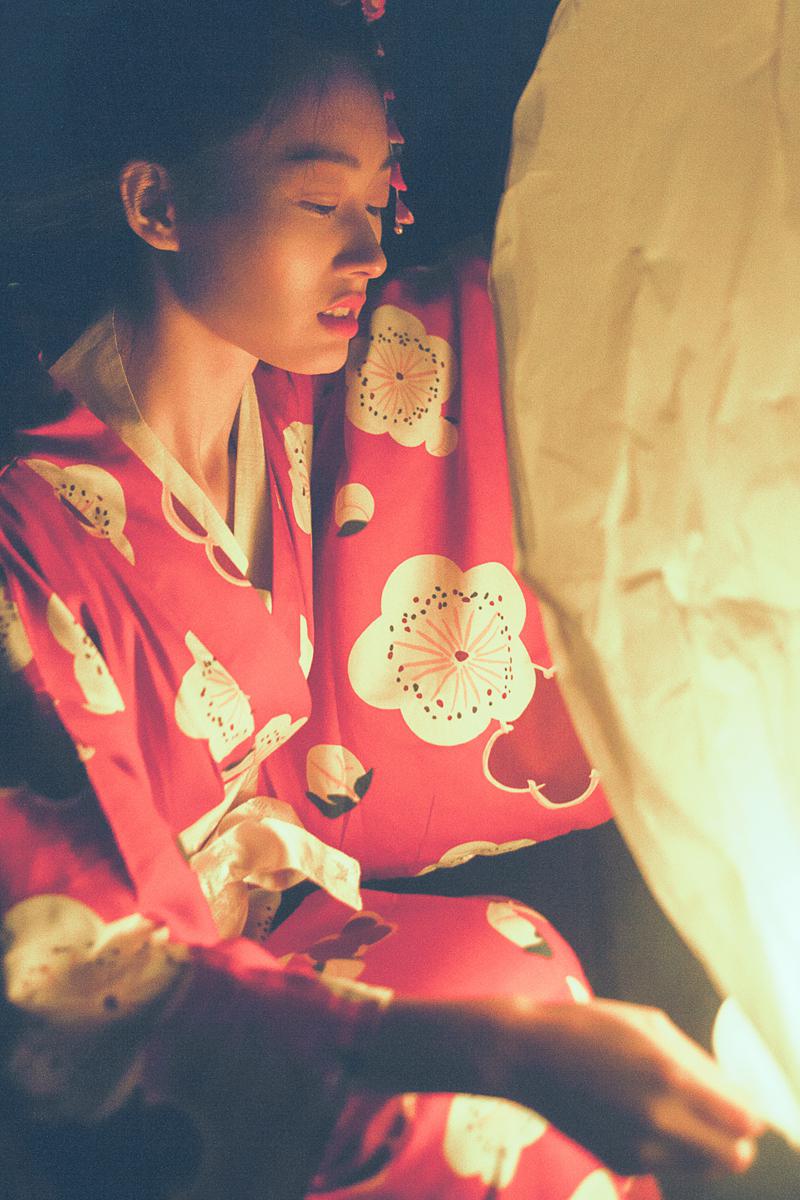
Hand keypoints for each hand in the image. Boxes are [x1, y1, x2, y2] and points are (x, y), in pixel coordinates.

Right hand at [499, 996, 764, 1176]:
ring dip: (706, 1144)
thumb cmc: (588, 1027)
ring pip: (706, 1168)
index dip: (748, 1110)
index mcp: (669, 1078)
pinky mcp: (622, 1162)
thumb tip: (733, 1091)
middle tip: (718, 1110)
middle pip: (735, 1157)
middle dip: (735, 1135)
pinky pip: (671, 1165)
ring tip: (680, 1110)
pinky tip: (647, 1114)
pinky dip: (673, 1147)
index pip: (745, 1121)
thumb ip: (697, 1060)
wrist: (527, 1058)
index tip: (736, 1097)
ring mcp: (640, 1149)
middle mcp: (659, 1121)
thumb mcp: (648, 1024)